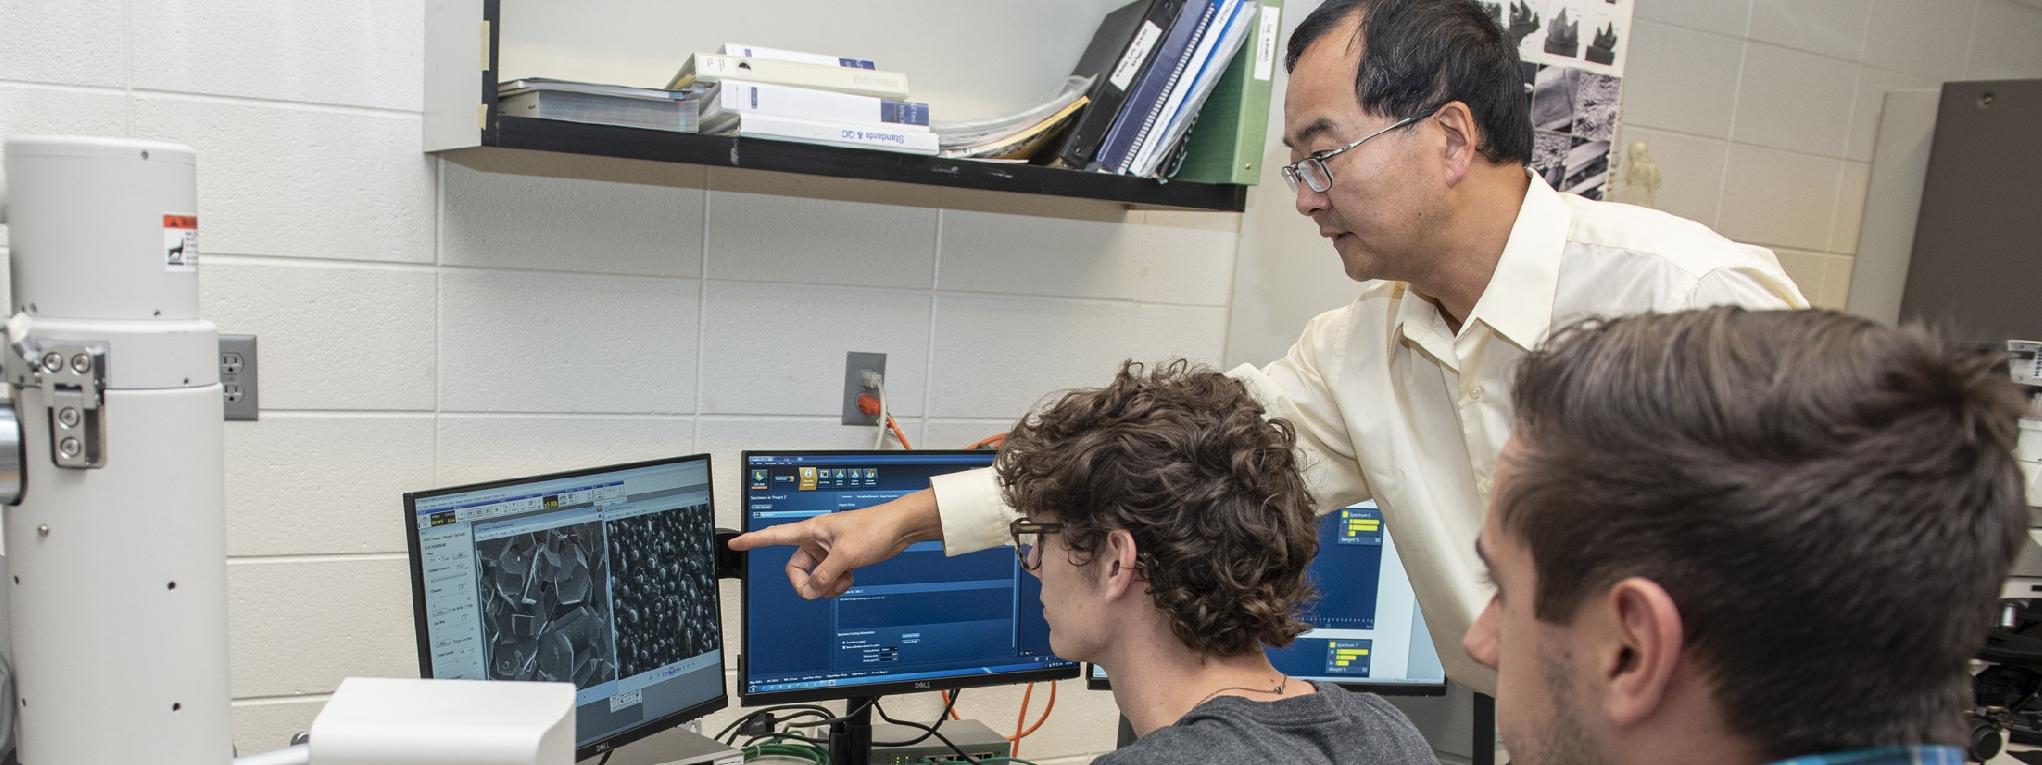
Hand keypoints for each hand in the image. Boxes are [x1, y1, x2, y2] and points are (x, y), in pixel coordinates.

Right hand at [727, 489, 941, 598]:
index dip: (753, 540)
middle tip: (821, 589)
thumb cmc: (874, 528)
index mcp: (811, 531)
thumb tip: (810, 591)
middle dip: (807, 584)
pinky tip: (850, 577)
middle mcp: (816, 540)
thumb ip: (824, 576)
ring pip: (813, 577)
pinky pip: (828, 578)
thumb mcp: (845, 555)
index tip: (736, 542)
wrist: (899, 528)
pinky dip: (836, 584)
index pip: (774, 535)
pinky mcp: (840, 559)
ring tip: (842, 581)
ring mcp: (828, 551)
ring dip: (825, 585)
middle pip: (795, 570)